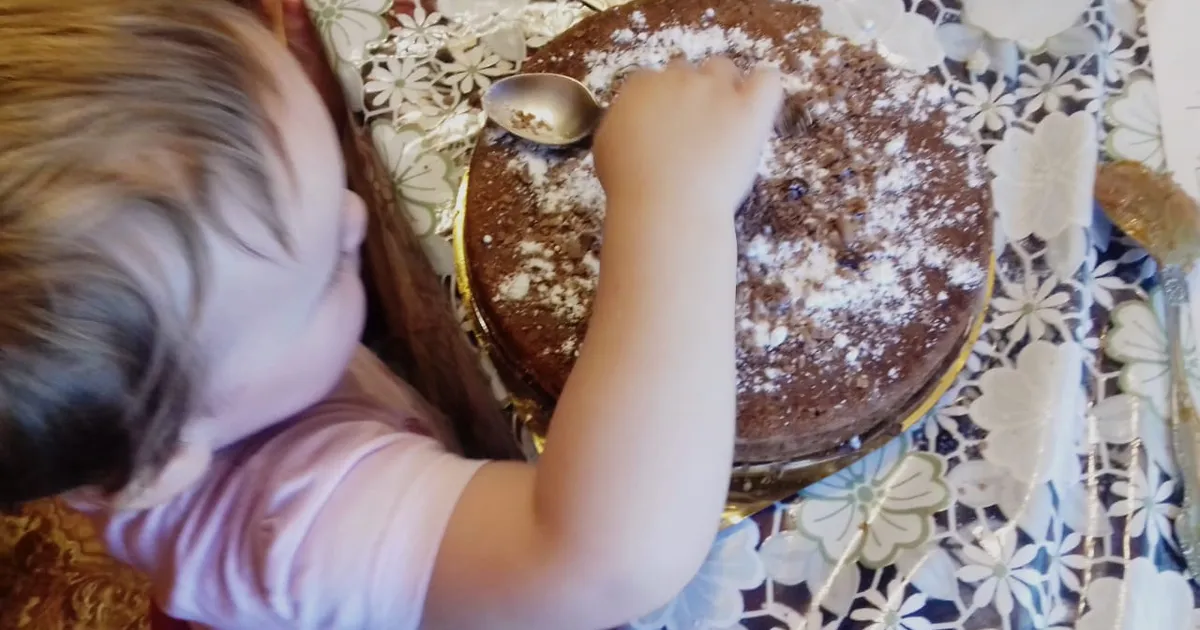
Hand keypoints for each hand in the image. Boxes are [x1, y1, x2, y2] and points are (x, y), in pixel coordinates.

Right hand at [593, 57, 782, 216]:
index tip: (664, 127)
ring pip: (723, 68)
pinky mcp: (750, 109)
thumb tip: (636, 120)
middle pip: (688, 71)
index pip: (654, 79)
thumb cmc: (629, 187)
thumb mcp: (607, 147)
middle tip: (692, 131)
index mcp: (641, 86)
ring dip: (723, 88)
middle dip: (689, 95)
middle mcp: (679, 78)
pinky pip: (768, 79)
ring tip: (723, 122)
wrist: (666, 207)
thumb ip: (624, 121)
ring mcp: (716, 91)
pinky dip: (763, 87)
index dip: (660, 102)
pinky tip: (756, 106)